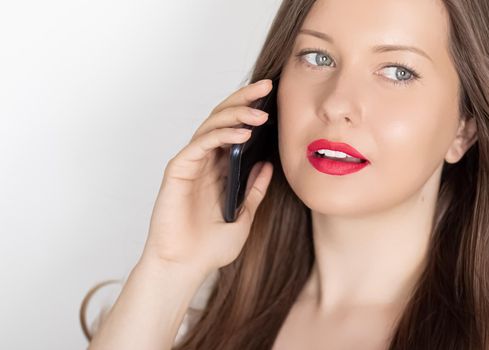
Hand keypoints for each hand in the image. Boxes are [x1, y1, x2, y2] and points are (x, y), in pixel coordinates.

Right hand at [141, 79, 273, 273]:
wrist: (185, 267)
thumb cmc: (209, 247)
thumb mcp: (245, 216)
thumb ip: (254, 189)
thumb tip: (267, 165)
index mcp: (219, 169)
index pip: (235, 129)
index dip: (251, 111)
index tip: (274, 98)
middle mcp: (204, 161)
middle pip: (223, 119)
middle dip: (245, 100)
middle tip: (267, 86)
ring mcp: (190, 164)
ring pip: (211, 125)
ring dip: (236, 115)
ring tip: (260, 113)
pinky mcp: (178, 170)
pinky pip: (200, 144)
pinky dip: (220, 135)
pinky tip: (242, 134)